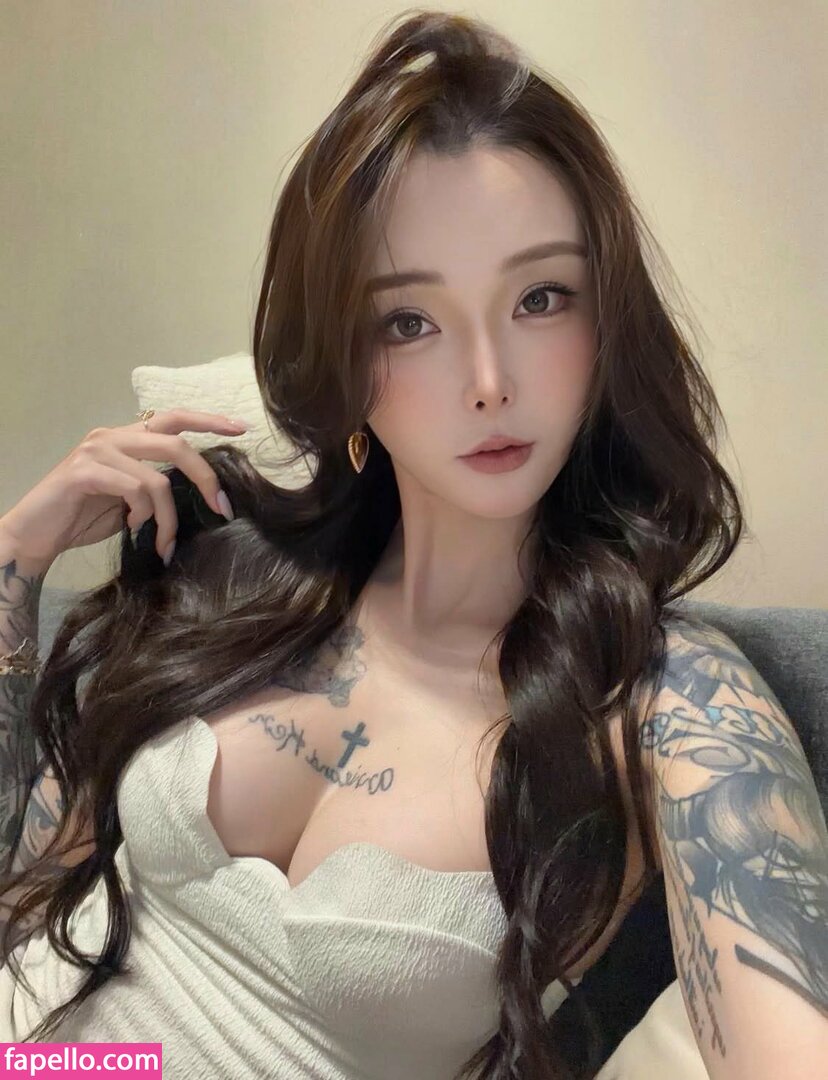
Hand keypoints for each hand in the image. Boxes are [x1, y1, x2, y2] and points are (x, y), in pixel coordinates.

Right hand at [0, 408, 248, 566]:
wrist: (36, 536)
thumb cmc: (83, 518)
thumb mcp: (131, 499)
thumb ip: (157, 485)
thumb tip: (201, 492)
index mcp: (125, 437)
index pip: (173, 418)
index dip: (208, 420)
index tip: (240, 427)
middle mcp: (112, 435)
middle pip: (176, 443)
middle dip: (206, 478)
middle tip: (222, 508)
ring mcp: (96, 450)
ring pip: (158, 478)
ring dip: (168, 517)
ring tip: (163, 541)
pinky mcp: (84, 471)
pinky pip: (134, 490)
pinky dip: (141, 515)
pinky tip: (132, 528)